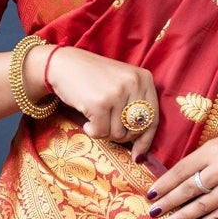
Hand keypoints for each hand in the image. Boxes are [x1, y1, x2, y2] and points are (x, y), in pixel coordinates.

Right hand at [42, 47, 159, 156]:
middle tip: (107, 127)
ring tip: (95, 118)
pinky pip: (101, 132)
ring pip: (118, 134)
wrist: (64, 65)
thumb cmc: (92, 79)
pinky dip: (92, 131)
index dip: (146, 139)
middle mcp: (134, 83)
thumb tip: (141, 152)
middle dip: (121, 136)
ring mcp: (117, 93)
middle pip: (136, 129)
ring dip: (104, 132)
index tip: (138, 154)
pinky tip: (87, 120)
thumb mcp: (120, 85)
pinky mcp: (100, 103)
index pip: (153, 117)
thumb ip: (133, 109)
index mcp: (144, 78)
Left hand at [147, 130, 217, 218]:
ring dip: (181, 217)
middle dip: (168, 202)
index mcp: (213, 151)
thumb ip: (198, 160)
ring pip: (201, 206)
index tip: (151, 194)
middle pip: (188, 189)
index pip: (182, 170)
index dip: (164, 183)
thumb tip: (173, 180)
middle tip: (153, 211)